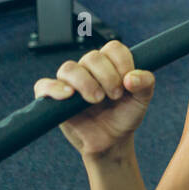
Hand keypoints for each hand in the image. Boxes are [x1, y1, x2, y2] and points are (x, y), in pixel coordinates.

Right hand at [36, 41, 155, 156]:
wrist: (112, 141)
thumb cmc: (125, 116)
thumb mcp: (142, 100)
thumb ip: (145, 84)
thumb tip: (132, 77)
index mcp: (110, 64)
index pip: (113, 48)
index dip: (122, 62)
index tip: (128, 81)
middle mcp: (88, 70)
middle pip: (92, 57)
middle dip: (107, 76)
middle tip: (116, 96)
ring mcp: (70, 83)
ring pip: (69, 68)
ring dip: (85, 82)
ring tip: (97, 99)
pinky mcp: (53, 99)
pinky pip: (43, 86)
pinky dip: (54, 88)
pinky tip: (69, 95)